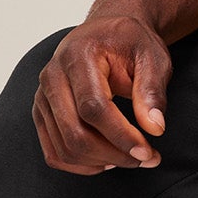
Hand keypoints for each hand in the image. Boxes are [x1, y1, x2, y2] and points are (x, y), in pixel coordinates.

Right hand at [33, 13, 171, 174]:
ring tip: (133, 158)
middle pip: (75, 132)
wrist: (108, 32)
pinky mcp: (42, 112)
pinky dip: (81, 165)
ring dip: (101, 162)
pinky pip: (54, 152)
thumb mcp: (152, 56)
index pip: (93, 107)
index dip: (120, 135)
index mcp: (77, 56)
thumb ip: (152, 90)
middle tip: (147, 158)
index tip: (148, 151)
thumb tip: (154, 128)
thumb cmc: (131, 42)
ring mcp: (42, 96)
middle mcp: (52, 76)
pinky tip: (108, 160)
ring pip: (64, 147)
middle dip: (114, 153)